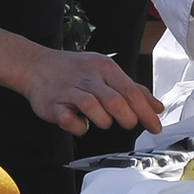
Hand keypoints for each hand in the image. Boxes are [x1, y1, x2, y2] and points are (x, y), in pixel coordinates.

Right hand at [20, 47, 164, 135]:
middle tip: (128, 124)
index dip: (146, 112)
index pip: (131, 91)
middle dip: (127, 118)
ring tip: (102, 121)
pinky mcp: (52, 104)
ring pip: (92, 107)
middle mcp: (87, 77)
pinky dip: (78, 126)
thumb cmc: (75, 71)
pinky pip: (67, 119)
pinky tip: (81, 124)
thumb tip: (157, 107)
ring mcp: (69, 90)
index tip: (156, 127)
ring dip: (103, 121)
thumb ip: (132, 89)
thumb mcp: (106, 72)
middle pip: (115, 100)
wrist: (35, 65)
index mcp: (104, 67)